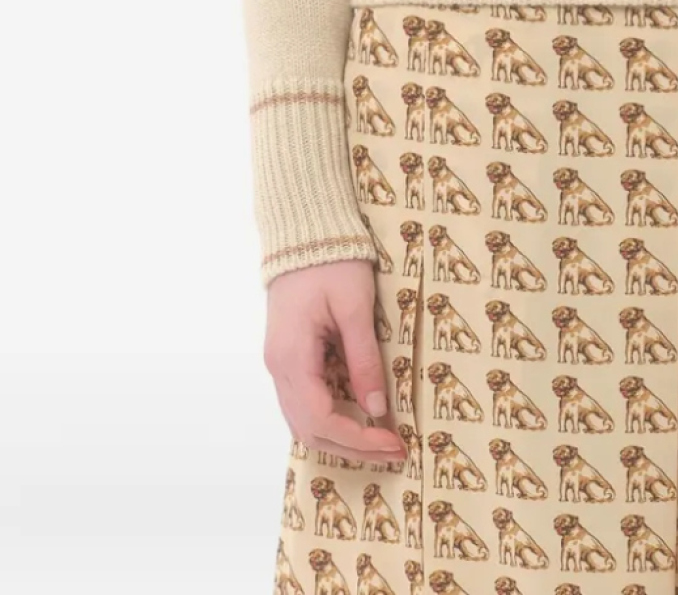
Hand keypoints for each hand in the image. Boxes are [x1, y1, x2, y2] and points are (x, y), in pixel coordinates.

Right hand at [264, 259, 408, 462]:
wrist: (303, 232)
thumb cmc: (332, 262)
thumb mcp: (355, 307)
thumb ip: (364, 358)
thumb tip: (376, 408)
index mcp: (292, 357)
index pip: (322, 419)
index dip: (358, 439)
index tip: (393, 442)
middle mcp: (278, 368)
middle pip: (310, 430)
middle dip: (353, 447)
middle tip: (395, 450)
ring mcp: (279, 363)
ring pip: (304, 421)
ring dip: (341, 437)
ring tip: (381, 439)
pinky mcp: (288, 356)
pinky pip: (304, 402)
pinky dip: (330, 418)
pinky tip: (359, 416)